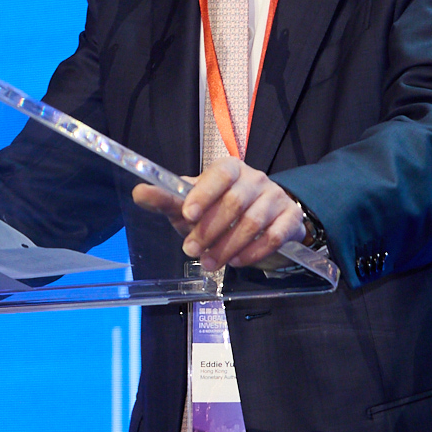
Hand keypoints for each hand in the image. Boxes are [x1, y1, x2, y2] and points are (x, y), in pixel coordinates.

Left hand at [131, 152, 309, 272]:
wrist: (262, 220)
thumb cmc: (218, 210)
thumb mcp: (192, 204)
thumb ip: (167, 199)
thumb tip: (139, 193)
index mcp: (229, 169)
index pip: (219, 175)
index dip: (203, 194)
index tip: (187, 215)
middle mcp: (255, 179)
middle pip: (234, 203)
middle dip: (209, 230)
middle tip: (191, 250)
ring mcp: (276, 197)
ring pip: (252, 222)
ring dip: (228, 246)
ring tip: (209, 263)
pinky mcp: (291, 218)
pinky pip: (273, 237)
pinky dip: (253, 252)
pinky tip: (237, 262)